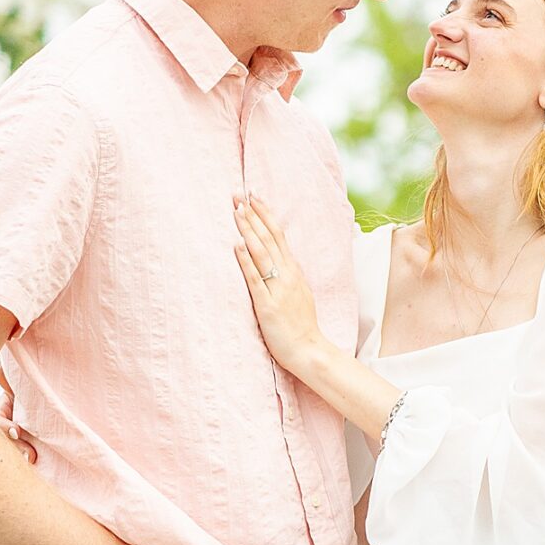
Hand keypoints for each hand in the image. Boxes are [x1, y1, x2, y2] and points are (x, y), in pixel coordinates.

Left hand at [234, 195, 328, 377]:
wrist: (309, 350)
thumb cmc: (301, 325)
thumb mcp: (298, 292)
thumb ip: (287, 274)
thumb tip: (276, 258)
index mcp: (294, 271)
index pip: (278, 235)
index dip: (265, 214)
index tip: (253, 195)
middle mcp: (287, 275)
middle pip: (269, 238)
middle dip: (252, 214)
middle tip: (238, 194)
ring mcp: (278, 289)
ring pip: (262, 253)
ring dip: (248, 230)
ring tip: (236, 211)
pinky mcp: (268, 305)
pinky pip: (255, 279)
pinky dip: (246, 261)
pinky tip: (237, 245)